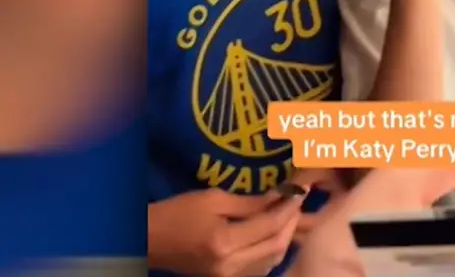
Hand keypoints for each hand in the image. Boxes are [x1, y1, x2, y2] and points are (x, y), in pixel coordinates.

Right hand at [148, 188, 304, 276]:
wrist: (150, 240)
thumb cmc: (178, 213)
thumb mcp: (214, 199)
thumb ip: (250, 202)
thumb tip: (280, 196)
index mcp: (225, 243)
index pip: (270, 226)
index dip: (289, 207)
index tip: (300, 190)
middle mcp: (230, 265)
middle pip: (277, 246)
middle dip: (291, 222)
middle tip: (296, 202)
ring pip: (272, 259)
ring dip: (285, 237)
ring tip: (288, 215)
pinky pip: (261, 268)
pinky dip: (272, 250)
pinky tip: (274, 233)